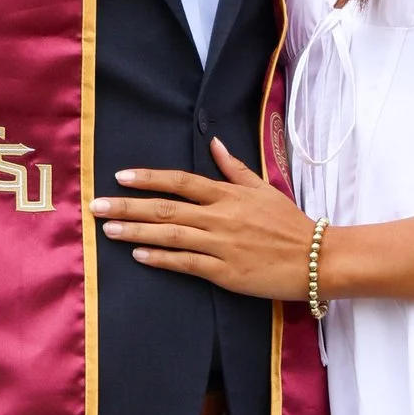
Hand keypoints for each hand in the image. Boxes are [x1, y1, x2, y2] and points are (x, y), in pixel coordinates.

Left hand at [92, 140, 318, 299]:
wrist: (317, 258)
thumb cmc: (289, 223)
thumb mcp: (264, 188)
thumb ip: (234, 168)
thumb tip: (214, 142)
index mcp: (228, 195)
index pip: (181, 181)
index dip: (149, 178)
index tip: (121, 177)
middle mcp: (220, 217)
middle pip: (166, 208)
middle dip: (127, 206)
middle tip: (96, 206)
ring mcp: (221, 246)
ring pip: (171, 236)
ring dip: (136, 233)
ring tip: (108, 230)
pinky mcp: (225, 273)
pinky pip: (186, 264)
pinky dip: (161, 259)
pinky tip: (139, 256)